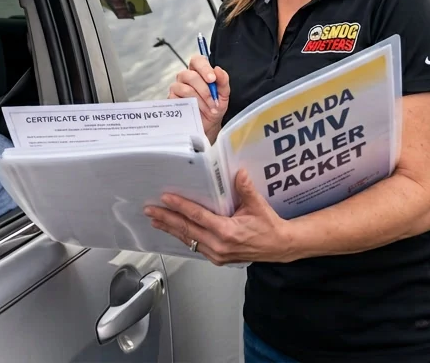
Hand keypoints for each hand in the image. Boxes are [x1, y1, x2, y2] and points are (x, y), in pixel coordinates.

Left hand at [144, 169, 296, 265]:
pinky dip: (184, 237)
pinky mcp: (218, 258)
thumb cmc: (269, 227)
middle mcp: (219, 245)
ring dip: (171, 229)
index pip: (197, 216)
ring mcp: (217, 254)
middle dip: (166, 219)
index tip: (166, 199)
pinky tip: (175, 230)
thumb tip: (237, 173)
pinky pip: (196, 246)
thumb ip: (245, 188)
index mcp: (227, 231)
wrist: (279, 246)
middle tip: (150, 211)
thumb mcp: (258, 205)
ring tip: (156, 221)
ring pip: (188, 240)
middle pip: (187, 230)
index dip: (180, 207)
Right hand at [169, 56, 229, 140]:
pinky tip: (198, 110)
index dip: (204, 68)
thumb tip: (217, 69)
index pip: (197, 60)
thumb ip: (223, 81)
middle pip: (190, 74)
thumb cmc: (214, 107)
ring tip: (209, 108)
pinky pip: (179, 99)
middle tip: (213, 99)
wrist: (208, 125)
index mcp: (199, 72)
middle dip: (204, 89)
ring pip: (185, 88)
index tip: (212, 79)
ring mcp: (177, 87)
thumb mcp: (224, 95)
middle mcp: (186, 77)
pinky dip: (192, 105)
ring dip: (200, 99)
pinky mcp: (172, 99)